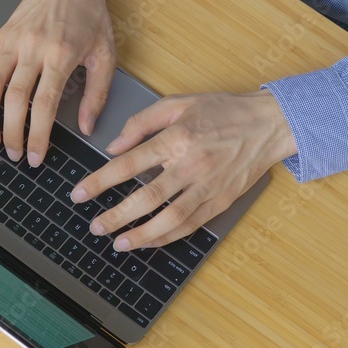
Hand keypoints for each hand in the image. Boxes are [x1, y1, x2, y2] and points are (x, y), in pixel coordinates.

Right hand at [0, 0, 115, 165]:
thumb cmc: (90, 14)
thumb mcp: (106, 54)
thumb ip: (97, 94)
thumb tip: (86, 128)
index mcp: (62, 54)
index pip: (44, 105)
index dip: (38, 136)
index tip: (36, 158)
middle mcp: (33, 47)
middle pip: (14, 99)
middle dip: (11, 133)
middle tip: (13, 155)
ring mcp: (12, 40)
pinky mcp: (0, 36)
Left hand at [71, 90, 297, 250]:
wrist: (268, 125)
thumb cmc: (222, 111)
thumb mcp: (177, 104)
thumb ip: (140, 122)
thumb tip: (113, 146)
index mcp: (176, 138)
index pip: (128, 165)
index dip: (100, 182)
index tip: (79, 194)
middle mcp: (191, 165)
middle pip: (147, 197)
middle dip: (116, 215)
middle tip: (95, 227)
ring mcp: (208, 186)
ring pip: (170, 218)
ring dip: (141, 234)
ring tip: (118, 243)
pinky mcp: (220, 201)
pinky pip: (190, 225)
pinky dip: (167, 237)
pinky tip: (149, 242)